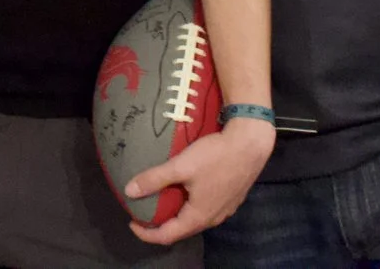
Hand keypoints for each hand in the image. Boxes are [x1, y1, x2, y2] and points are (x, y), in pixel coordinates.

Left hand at [126, 116, 275, 244]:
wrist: (250, 144)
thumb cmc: (215, 156)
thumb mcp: (181, 166)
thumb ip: (155, 178)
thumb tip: (129, 191)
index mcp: (199, 216)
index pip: (167, 235)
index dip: (147, 233)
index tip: (131, 222)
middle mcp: (213, 218)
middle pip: (182, 229)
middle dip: (161, 224)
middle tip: (144, 211)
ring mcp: (225, 210)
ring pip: (195, 219)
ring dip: (176, 214)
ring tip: (161, 200)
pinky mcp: (231, 198)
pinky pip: (206, 209)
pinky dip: (190, 206)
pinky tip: (184, 190)